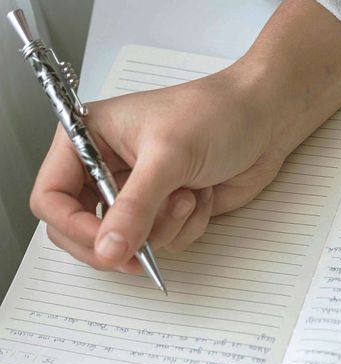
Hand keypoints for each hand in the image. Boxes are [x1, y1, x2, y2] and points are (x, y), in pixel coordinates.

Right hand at [29, 0, 340, 273]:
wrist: (266, 120)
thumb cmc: (216, 114)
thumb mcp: (168, 157)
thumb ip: (135, 207)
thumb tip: (107, 250)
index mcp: (87, 140)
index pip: (51, 198)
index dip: (74, 228)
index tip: (107, 245)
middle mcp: (107, 168)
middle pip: (84, 231)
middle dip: (121, 240)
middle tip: (144, 247)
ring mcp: (139, 193)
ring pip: (131, 242)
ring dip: (167, 226)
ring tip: (190, 192)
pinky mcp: (169, 210)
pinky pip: (166, 242)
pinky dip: (188, 226)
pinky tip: (202, 195)